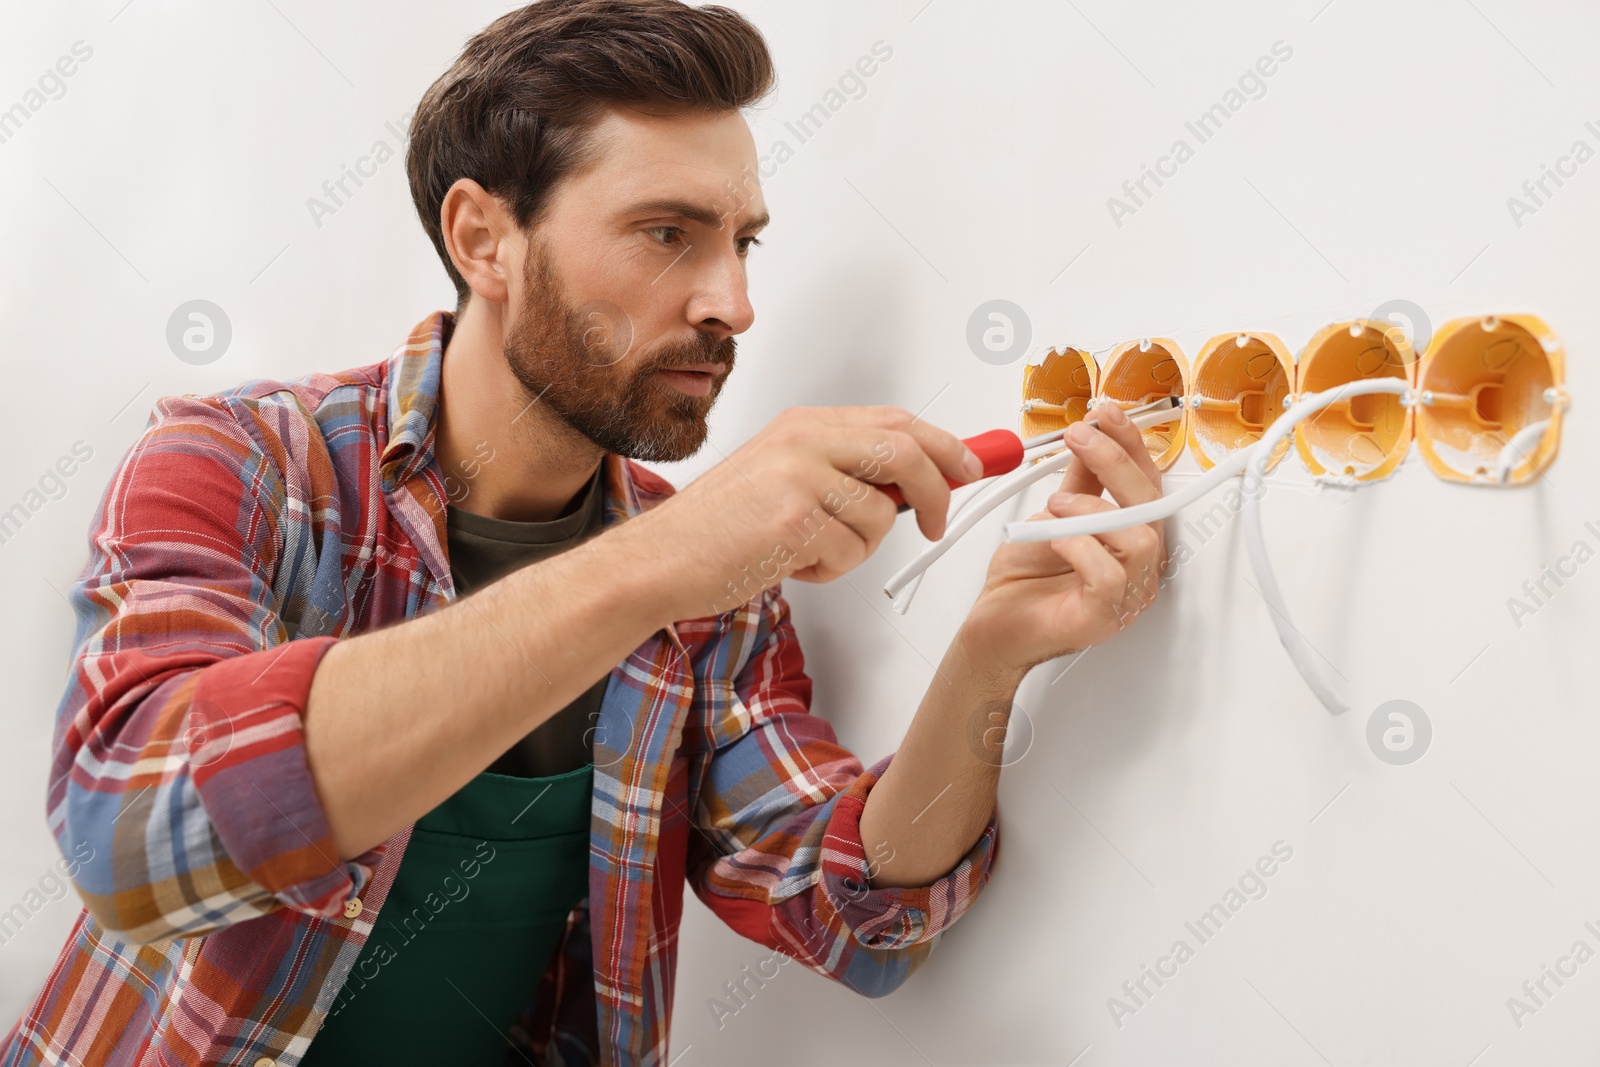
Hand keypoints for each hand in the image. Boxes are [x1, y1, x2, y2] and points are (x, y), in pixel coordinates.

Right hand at [635, 405, 983, 619]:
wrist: (659, 560)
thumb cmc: (719, 529)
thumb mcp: (783, 478)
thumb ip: (845, 471)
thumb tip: (917, 480)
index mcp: (804, 424)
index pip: (897, 421)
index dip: (945, 444)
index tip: (971, 466)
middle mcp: (803, 440)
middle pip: (907, 450)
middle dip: (936, 490)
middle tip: (936, 522)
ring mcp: (798, 476)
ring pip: (880, 514)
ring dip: (857, 548)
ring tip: (809, 551)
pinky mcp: (793, 518)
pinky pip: (851, 550)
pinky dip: (829, 569)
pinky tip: (788, 563)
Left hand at [958, 403, 1166, 673]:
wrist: (993, 626)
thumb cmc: (1023, 582)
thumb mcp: (1053, 515)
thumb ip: (1079, 483)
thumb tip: (1091, 436)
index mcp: (1131, 540)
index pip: (1149, 485)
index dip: (1132, 446)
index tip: (1106, 414)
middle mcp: (1138, 568)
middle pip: (1151, 506)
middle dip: (1115, 461)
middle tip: (1080, 437)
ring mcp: (1126, 597)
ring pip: (1140, 540)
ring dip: (1095, 509)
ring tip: (1057, 504)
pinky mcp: (1102, 618)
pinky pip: (1111, 577)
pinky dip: (1081, 547)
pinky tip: (1055, 538)